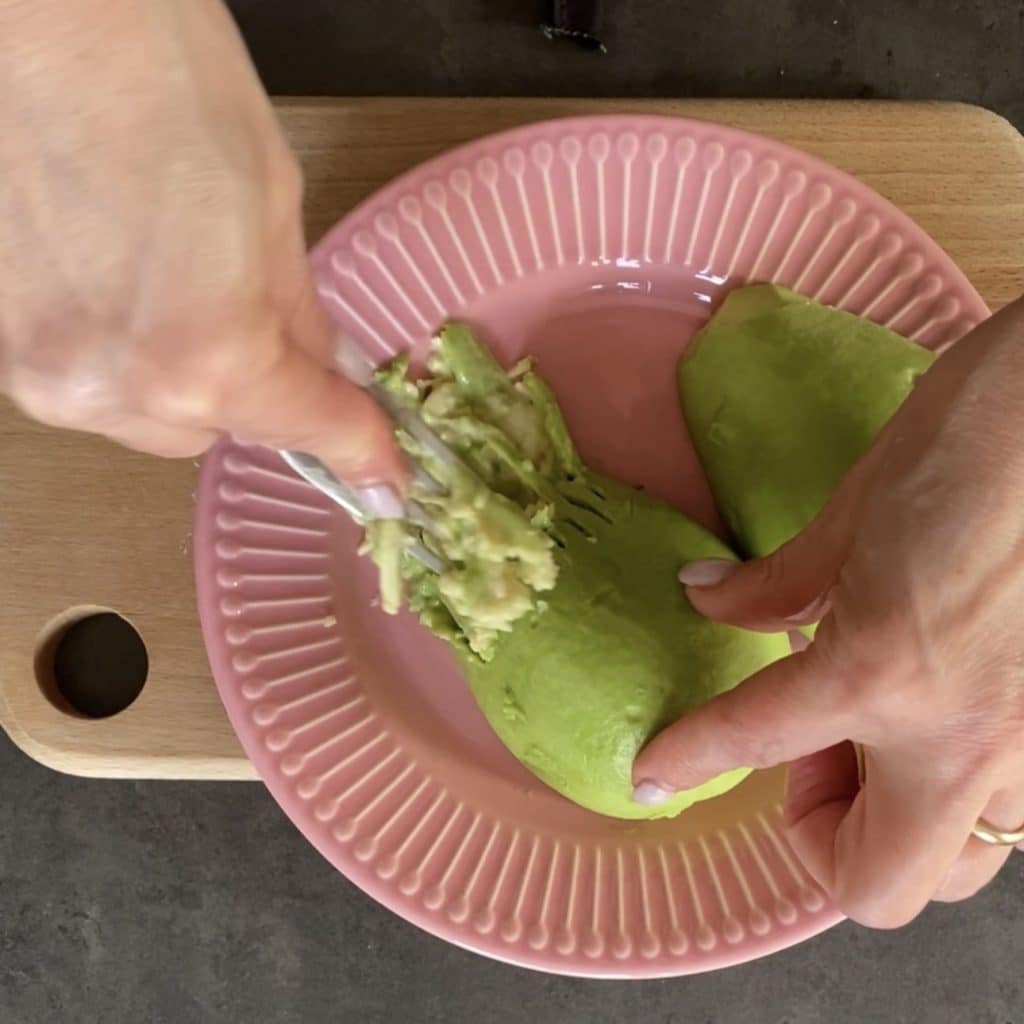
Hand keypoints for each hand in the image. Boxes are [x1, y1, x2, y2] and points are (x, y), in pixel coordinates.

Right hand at [0, 0, 401, 488]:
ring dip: (180, 374)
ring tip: (175, 276)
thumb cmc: (160, 74)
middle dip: (249, 391)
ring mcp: (43, 371)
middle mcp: (118, 387)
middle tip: (260, 321)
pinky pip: (91, 379)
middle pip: (214, 433)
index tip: (382, 472)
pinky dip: (122, 350)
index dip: (356, 450)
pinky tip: (122, 276)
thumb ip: (298, 316)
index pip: (305, 429)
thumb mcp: (272, 205)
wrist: (36, 12)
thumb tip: (323, 372)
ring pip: (146, 415)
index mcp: (207, 357)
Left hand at [634, 296, 1023, 927]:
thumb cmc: (975, 437)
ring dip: (901, 818)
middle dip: (824, 839)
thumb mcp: (854, 511)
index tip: (654, 773)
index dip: (687, 758)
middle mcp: (966, 739)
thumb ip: (779, 582)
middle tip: (811, 749)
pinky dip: (961, 777)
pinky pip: (1010, 803)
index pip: (753, 740)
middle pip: (879, 888)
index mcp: (884, 674)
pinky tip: (944, 702)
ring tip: (880, 725)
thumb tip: (708, 596)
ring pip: (961, 860)